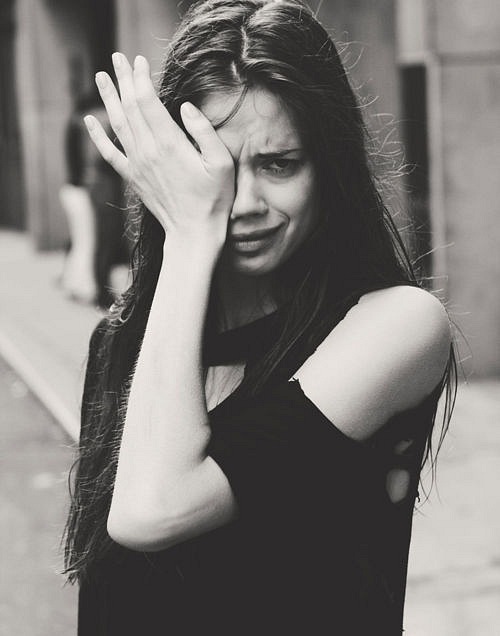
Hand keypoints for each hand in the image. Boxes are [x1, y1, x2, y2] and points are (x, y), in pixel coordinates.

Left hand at [84, 53, 234, 244]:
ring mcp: (137, 165)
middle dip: (123, 80)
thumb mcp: (222, 164)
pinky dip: (97, 135)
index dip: (141, 78)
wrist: (193, 233)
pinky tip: (89, 120)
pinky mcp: (133, 177)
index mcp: (169, 144)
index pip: (147, 101)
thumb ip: (205, 132)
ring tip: (101, 76)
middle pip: (129, 107)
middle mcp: (148, 151)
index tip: (140, 60)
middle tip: (118, 59)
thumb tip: (185, 106)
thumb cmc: (213, 199)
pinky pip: (109, 153)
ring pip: (117, 124)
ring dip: (108, 98)